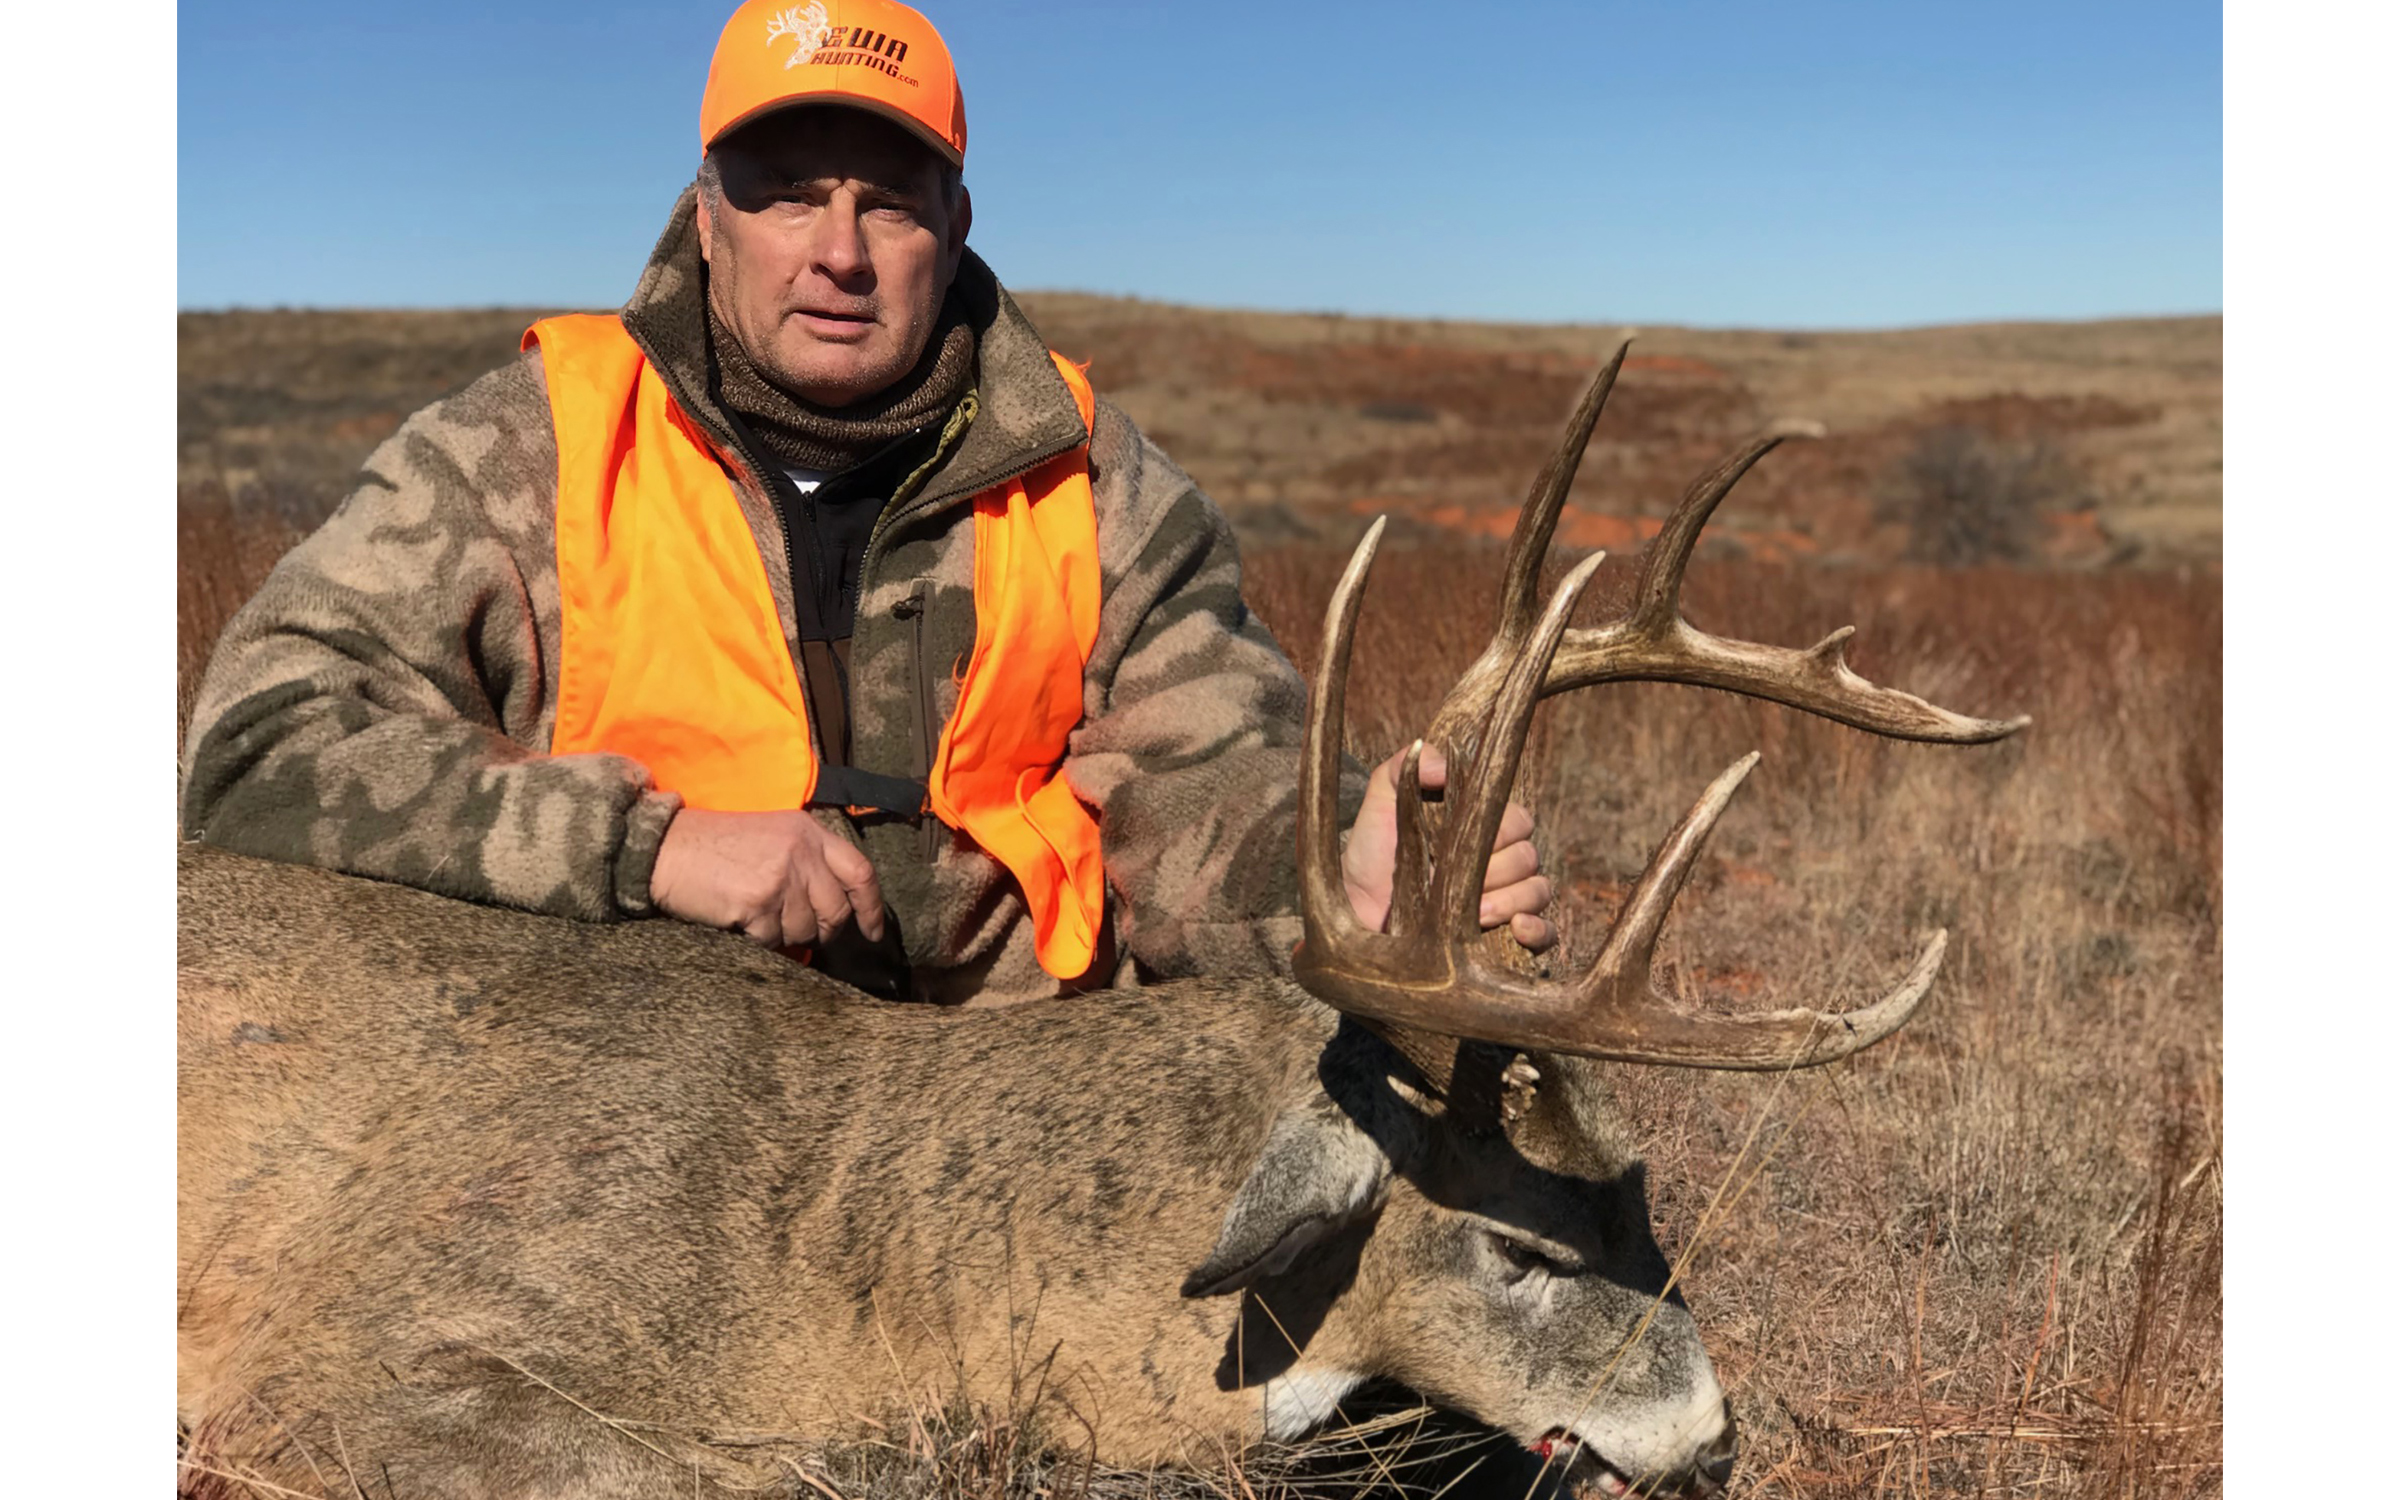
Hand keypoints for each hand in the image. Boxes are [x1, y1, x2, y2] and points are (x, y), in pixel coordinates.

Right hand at [650, 808, 885, 949]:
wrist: (665, 848)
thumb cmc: (714, 846)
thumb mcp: (770, 835)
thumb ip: (806, 861)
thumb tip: (834, 905)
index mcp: (809, 832)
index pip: (861, 872)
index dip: (872, 907)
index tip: (873, 931)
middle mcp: (801, 852)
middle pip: (836, 910)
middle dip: (824, 931)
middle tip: (804, 935)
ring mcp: (781, 877)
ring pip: (805, 930)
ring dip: (786, 936)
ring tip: (760, 919)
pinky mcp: (758, 902)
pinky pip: (774, 940)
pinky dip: (760, 941)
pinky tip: (743, 924)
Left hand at [1341, 745, 1555, 951]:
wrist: (1357, 905)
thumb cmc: (1374, 849)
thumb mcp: (1383, 799)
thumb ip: (1408, 766)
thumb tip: (1443, 765)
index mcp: (1485, 827)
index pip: (1519, 821)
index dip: (1499, 831)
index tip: (1464, 842)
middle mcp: (1503, 862)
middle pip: (1529, 858)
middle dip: (1498, 870)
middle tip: (1459, 883)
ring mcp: (1508, 900)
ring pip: (1538, 892)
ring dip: (1512, 901)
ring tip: (1476, 914)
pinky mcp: (1506, 938)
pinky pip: (1546, 935)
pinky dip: (1539, 930)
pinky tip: (1517, 929)